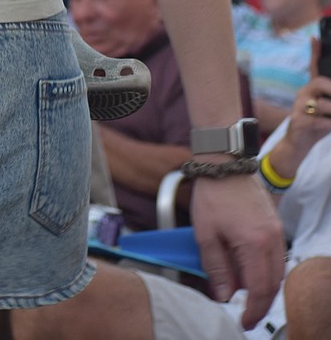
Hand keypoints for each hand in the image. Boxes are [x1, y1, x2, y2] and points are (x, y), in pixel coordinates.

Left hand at [191, 175, 284, 328]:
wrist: (223, 163)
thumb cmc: (212, 194)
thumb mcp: (206, 235)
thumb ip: (216, 268)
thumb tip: (224, 295)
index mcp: (255, 243)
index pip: (259, 289)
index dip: (252, 310)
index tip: (243, 320)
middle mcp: (273, 239)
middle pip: (273, 283)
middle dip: (260, 302)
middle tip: (245, 311)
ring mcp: (277, 230)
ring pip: (278, 271)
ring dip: (264, 285)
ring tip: (243, 289)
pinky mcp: (275, 224)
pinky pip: (277, 255)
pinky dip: (266, 268)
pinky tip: (249, 268)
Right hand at [273, 43, 330, 169]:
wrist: (296, 145)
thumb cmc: (316, 124)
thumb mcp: (326, 110)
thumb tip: (330, 85)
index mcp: (310, 89)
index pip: (313, 66)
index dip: (314, 52)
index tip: (315, 38)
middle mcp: (302, 94)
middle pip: (319, 83)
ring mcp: (299, 107)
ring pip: (322, 105)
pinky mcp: (299, 122)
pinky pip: (320, 122)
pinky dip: (330, 126)